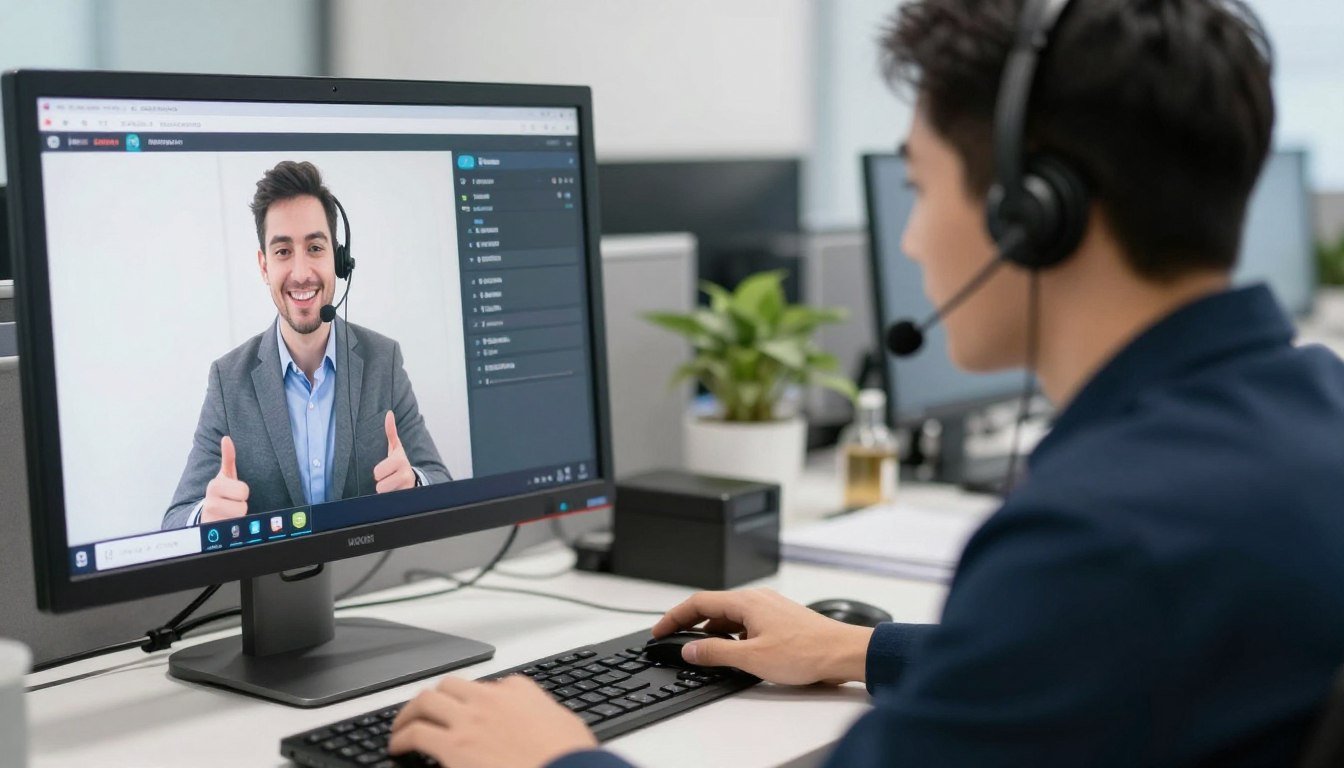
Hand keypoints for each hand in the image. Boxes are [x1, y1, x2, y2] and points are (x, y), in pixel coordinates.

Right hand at [201, 436, 248, 522]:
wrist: (206, 514)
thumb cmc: (221, 493)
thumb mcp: (225, 476)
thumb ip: (228, 457)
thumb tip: (226, 438)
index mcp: (214, 485)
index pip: (243, 490)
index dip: (242, 493)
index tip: (233, 493)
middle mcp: (209, 502)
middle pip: (243, 506)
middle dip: (240, 505)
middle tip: (231, 504)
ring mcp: (210, 518)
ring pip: (239, 518)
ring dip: (237, 517)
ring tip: (228, 513)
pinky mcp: (212, 532)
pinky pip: (234, 530)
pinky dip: (234, 528)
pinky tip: (226, 524)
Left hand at [374, 411, 415, 493]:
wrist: (415, 480)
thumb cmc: (399, 463)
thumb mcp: (395, 448)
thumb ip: (390, 432)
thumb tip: (388, 414)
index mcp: (400, 460)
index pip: (377, 472)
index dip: (378, 472)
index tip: (385, 470)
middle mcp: (407, 474)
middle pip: (380, 486)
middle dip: (382, 484)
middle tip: (389, 479)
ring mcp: (408, 488)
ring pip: (385, 495)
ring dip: (386, 492)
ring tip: (393, 487)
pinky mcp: (408, 499)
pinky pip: (390, 502)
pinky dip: (391, 500)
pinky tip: (396, 494)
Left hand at [390, 675, 597, 767]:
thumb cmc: (568, 756)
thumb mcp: (564, 723)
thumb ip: (543, 714)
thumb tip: (540, 719)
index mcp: (518, 691)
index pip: (488, 685)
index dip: (474, 700)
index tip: (469, 712)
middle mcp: (489, 699)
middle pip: (449, 685)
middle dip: (434, 698)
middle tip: (425, 711)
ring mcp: (469, 720)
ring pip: (425, 701)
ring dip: (409, 713)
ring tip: (402, 726)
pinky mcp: (453, 746)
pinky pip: (415, 734)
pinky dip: (400, 738)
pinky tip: (397, 747)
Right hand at [653, 588, 874, 684]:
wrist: (842, 652)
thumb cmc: (806, 652)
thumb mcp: (752, 657)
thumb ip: (716, 653)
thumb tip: (691, 650)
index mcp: (746, 601)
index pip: (698, 602)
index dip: (674, 616)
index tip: (660, 630)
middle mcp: (757, 598)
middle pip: (713, 606)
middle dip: (690, 623)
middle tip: (674, 639)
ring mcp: (770, 607)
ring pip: (730, 615)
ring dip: (712, 630)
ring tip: (702, 650)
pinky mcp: (780, 618)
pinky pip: (746, 621)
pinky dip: (731, 633)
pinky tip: (733, 650)